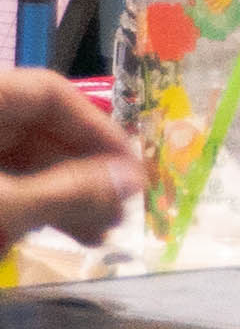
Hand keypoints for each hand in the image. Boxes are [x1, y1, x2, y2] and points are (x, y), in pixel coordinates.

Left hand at [0, 73, 135, 242]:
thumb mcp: (3, 205)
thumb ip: (67, 191)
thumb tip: (136, 181)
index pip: (48, 93)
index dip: (94, 125)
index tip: (130, 165)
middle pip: (41, 132)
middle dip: (85, 174)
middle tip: (120, 212)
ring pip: (26, 163)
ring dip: (67, 197)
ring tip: (99, 234)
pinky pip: (7, 183)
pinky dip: (34, 207)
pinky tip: (63, 235)